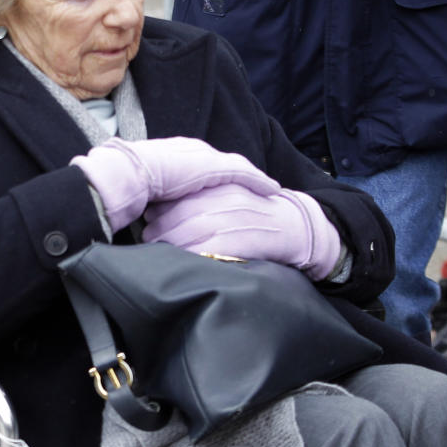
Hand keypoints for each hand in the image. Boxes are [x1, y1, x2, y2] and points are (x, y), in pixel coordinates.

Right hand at [70, 136, 280, 232]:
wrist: (124, 175)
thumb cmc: (127, 188)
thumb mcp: (147, 196)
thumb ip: (159, 202)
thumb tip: (159, 220)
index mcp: (174, 157)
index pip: (203, 166)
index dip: (220, 178)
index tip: (232, 191)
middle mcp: (190, 151)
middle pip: (224, 164)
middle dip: (243, 176)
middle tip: (261, 189)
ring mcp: (201, 156)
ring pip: (236, 167)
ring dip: (255, 179)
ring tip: (271, 190)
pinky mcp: (210, 164)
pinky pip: (241, 172)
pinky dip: (257, 181)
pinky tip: (272, 190)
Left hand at [142, 182, 341, 280]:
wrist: (297, 228)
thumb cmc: (258, 215)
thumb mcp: (231, 197)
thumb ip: (203, 200)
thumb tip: (162, 210)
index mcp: (222, 186)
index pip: (183, 194)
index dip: (162, 209)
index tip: (149, 219)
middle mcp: (227, 199)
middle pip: (183, 213)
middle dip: (161, 228)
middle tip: (149, 238)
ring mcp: (235, 219)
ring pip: (193, 230)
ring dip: (171, 243)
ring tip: (160, 250)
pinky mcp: (244, 239)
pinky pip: (211, 248)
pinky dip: (193, 255)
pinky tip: (184, 261)